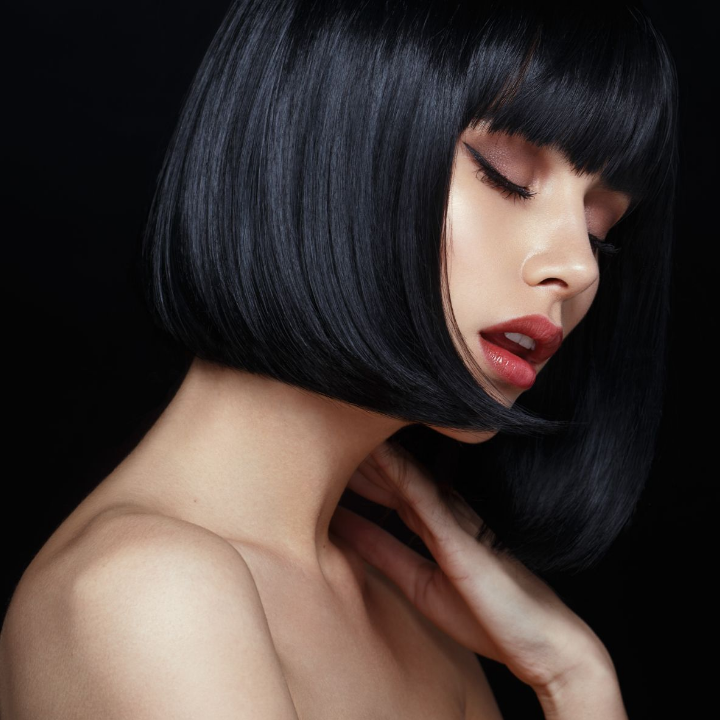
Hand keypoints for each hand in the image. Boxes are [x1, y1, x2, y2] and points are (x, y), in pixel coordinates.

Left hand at [330, 440, 612, 692]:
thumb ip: (384, 553)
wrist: (544, 644)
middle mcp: (441, 509)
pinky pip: (421, 495)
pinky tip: (375, 453)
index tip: (323, 451)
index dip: (356, 466)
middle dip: (356, 452)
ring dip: (369, 452)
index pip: (387, 483)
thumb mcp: (417, 583)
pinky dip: (397, 472)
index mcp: (433, 520)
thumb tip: (344, 530)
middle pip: (389, 471)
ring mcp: (451, 516)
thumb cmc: (487, 616)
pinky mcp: (458, 534)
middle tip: (322, 430)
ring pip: (401, 474)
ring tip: (337, 428)